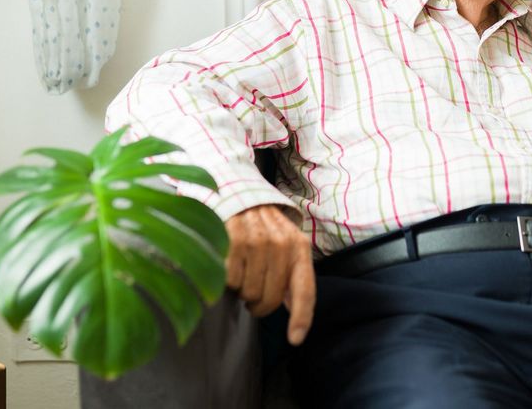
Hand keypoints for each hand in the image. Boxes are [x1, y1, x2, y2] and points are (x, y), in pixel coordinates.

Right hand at [224, 204, 315, 345]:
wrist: (235, 191)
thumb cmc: (261, 227)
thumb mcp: (284, 243)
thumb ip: (291, 274)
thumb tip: (295, 308)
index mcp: (299, 247)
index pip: (305, 290)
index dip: (302, 318)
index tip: (295, 339)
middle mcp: (281, 243)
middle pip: (272, 299)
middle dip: (260, 305)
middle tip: (251, 294)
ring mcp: (257, 241)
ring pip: (249, 292)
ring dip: (241, 290)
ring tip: (240, 271)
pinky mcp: (232, 239)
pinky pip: (229, 281)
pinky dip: (225, 279)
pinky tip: (227, 262)